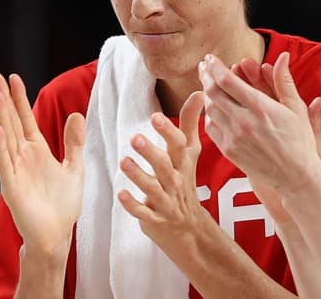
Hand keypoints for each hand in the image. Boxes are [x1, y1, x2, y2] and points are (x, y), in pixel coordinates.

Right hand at [0, 72, 84, 256]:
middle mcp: (23, 157)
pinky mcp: (12, 187)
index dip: (20, 99)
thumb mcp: (74, 167)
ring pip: (6, 138)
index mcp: (37, 151)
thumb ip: (74, 142)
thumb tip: (77, 114)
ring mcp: (15, 170)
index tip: (14, 78)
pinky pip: (5, 163)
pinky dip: (1, 147)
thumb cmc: (63, 204)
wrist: (57, 234)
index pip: (26, 119)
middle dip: (4, 99)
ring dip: (1, 117)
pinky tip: (0, 130)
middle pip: (12, 122)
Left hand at [117, 91, 205, 257]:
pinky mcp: (155, 219)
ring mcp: (167, 201)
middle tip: (135, 137)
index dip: (168, 132)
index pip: (179, 145)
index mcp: (183, 163)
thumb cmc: (184, 182)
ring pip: (153, 188)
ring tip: (124, 162)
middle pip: (165, 165)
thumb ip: (189, 123)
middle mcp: (176, 181)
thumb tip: (198, 93)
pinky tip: (121, 194)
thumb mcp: (189, 153)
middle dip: (151, 152)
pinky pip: (144, 213)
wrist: (189, 228)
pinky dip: (133, 205)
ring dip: (138, 175)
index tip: (155, 117)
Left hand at [199, 52, 320, 195]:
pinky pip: (211, 127)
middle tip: (204, 66)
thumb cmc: (300, 141)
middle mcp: (243, 122)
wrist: (295, 176)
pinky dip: (210, 114)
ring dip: (207, 94)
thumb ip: (284, 81)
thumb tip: (282, 57)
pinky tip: (215, 108)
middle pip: (213, 92)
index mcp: (261, 107)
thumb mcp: (296, 108)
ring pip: (210, 109)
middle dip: (206, 76)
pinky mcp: (229, 151)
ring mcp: (234, 138)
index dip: (215, 67)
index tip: (210, 58)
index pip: (227, 81)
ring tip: (208, 84)